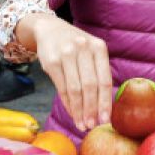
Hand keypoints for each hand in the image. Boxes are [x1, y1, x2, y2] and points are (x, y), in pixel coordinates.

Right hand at [17, 12, 111, 130]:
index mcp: (99, 48)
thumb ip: (98, 73)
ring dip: (79, 110)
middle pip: (90, 86)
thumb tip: (104, 107)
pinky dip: (68, 104)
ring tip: (82, 124)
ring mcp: (66, 54)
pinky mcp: (51, 61)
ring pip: (75, 89)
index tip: (105, 120)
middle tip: (92, 126)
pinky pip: (62, 87)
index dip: (105, 103)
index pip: (104, 80)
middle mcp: (83, 48)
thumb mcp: (91, 52)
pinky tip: (72, 113)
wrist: (49, 29)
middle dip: (92, 109)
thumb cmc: (75, 46)